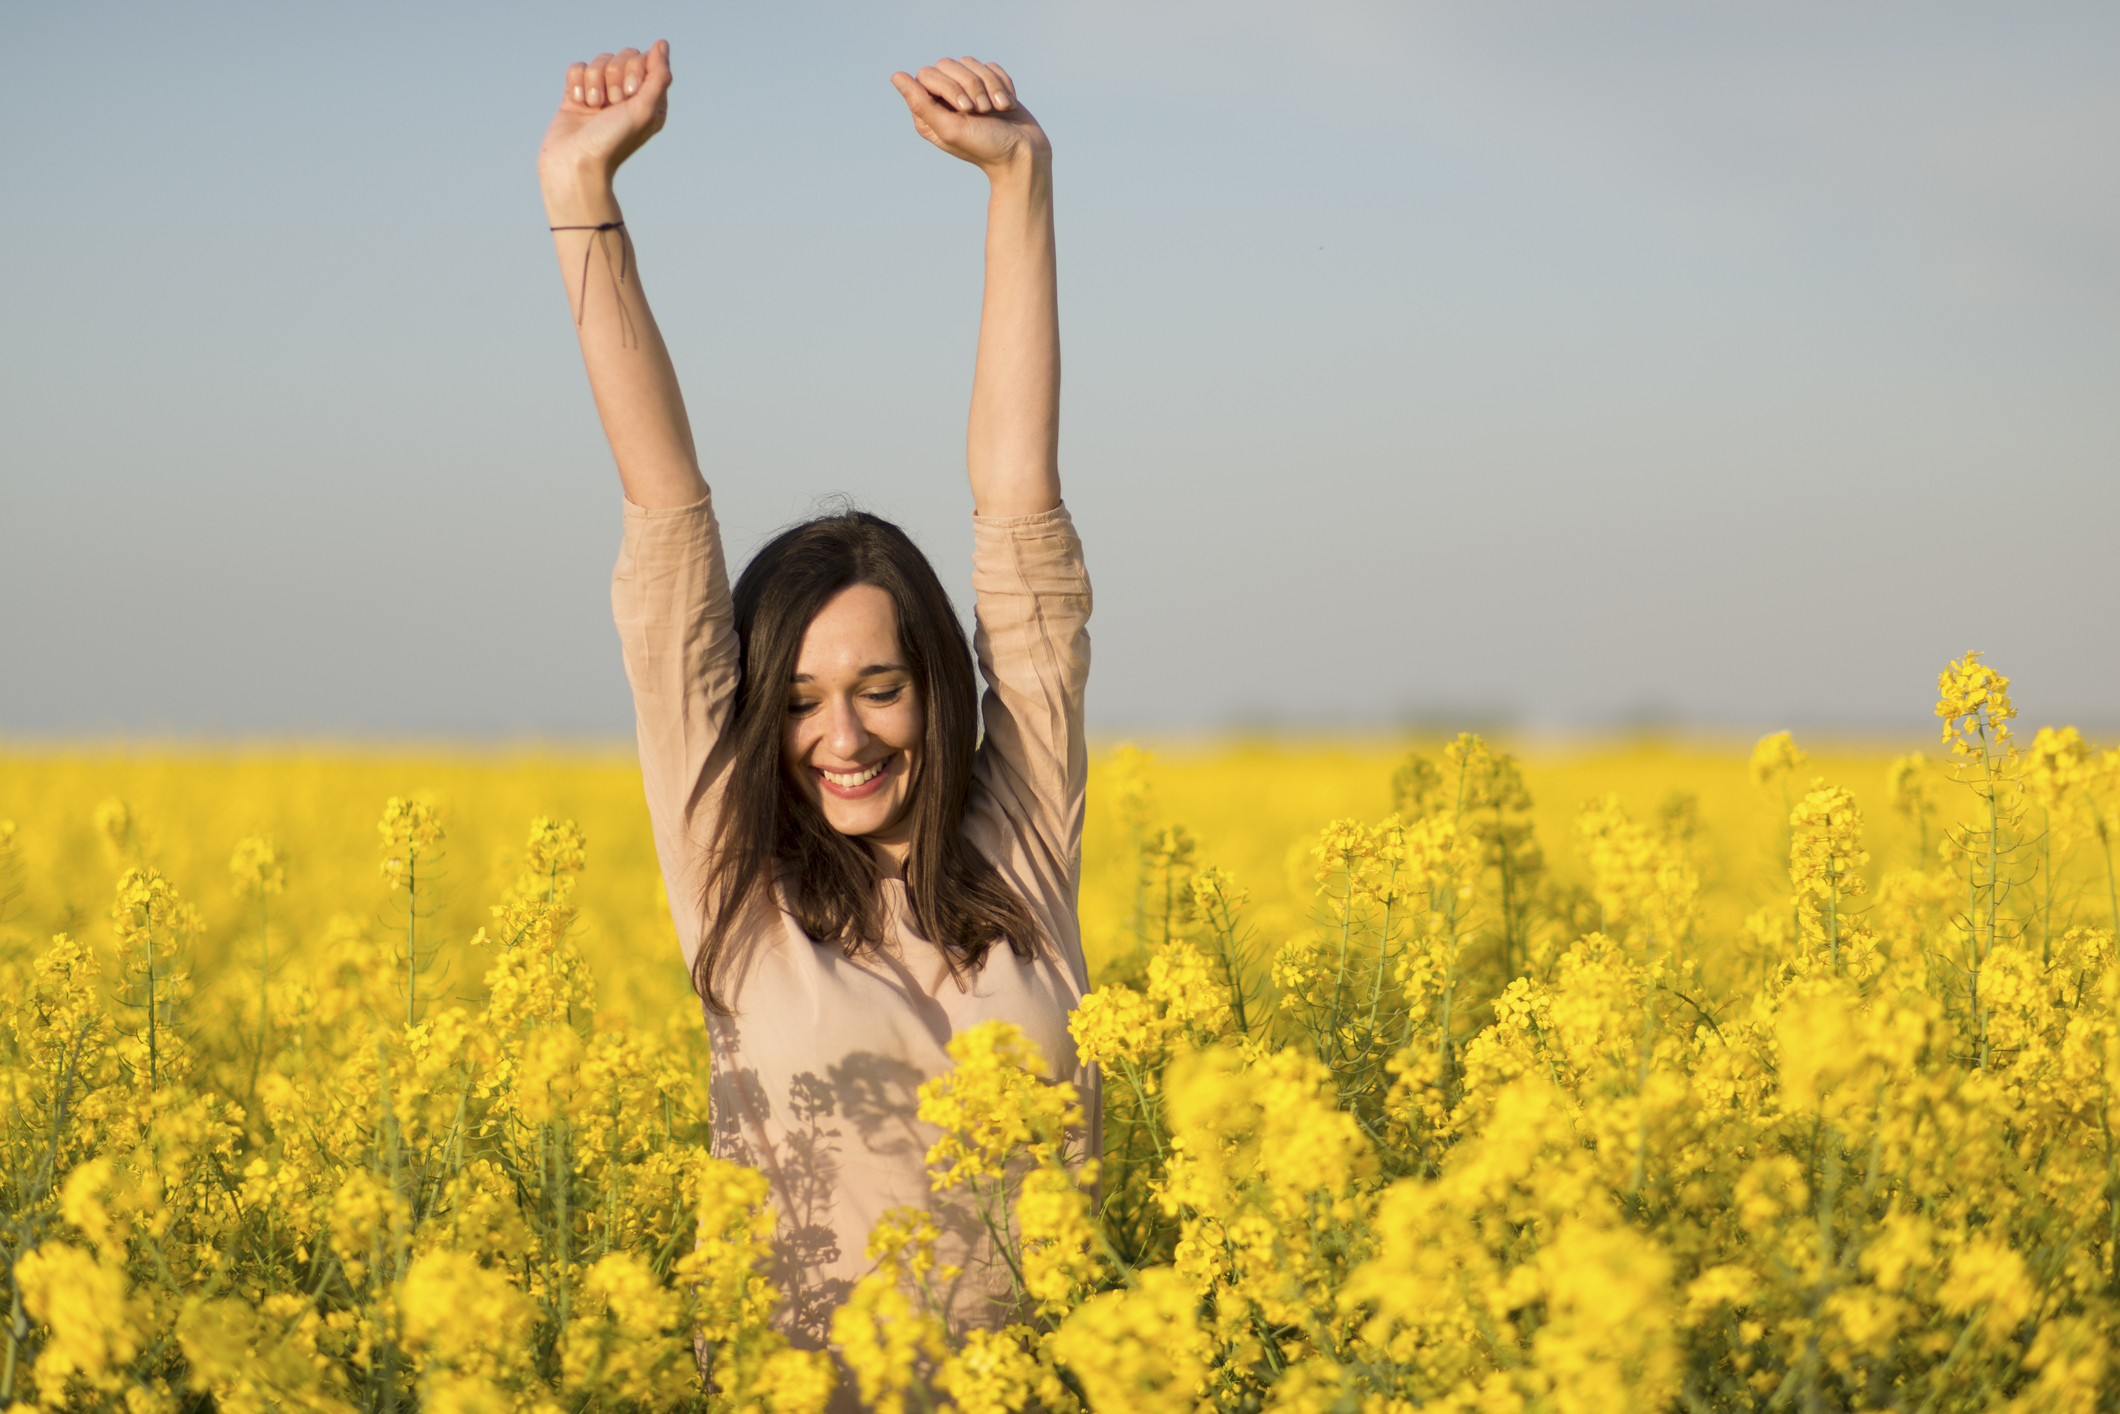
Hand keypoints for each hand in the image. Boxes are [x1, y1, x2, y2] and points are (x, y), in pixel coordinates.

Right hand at [539, 42, 671, 200]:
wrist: (575, 163)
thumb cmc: (614, 142)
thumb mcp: (645, 110)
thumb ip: (659, 75)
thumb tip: (662, 43)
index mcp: (648, 100)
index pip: (645, 60)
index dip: (634, 70)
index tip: (629, 94)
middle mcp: (626, 96)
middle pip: (621, 56)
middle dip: (614, 76)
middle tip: (611, 104)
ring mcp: (600, 93)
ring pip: (598, 61)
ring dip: (595, 82)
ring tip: (593, 107)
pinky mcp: (577, 94)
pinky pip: (577, 67)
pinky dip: (577, 83)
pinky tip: (578, 103)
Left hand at [890, 58, 1048, 173]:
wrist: (1023, 154)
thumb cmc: (985, 147)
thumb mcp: (949, 129)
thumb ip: (920, 104)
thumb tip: (896, 76)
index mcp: (929, 111)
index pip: (927, 74)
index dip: (948, 86)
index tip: (966, 109)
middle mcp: (945, 99)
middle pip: (948, 64)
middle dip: (971, 85)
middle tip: (983, 111)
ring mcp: (968, 91)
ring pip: (971, 63)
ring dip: (989, 85)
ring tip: (999, 109)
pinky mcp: (990, 86)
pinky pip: (991, 67)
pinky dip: (1002, 84)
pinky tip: (1007, 105)